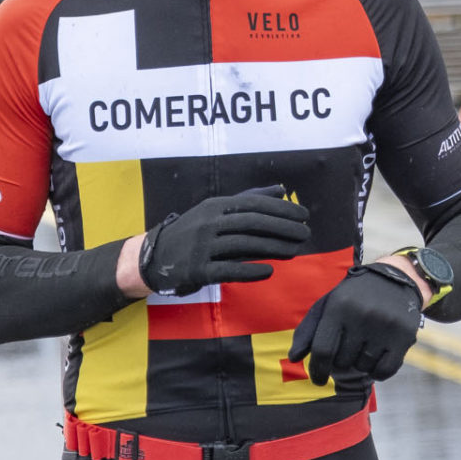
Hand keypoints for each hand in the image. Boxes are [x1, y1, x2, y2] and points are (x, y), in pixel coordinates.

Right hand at [138, 186, 308, 295]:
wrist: (154, 257)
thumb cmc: (192, 232)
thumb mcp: (216, 210)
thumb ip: (249, 199)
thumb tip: (281, 189)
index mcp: (215, 206)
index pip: (253, 204)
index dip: (281, 209)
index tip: (304, 215)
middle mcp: (208, 223)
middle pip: (252, 222)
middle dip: (283, 227)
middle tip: (306, 234)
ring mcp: (202, 247)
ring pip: (244, 245)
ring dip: (273, 248)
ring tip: (295, 251)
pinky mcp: (198, 270)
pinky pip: (228, 270)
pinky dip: (250, 270)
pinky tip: (269, 271)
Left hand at [288, 262, 421, 386]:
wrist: (394, 278)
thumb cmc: (353, 297)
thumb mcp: (327, 305)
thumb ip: (307, 331)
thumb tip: (294, 358)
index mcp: (338, 307)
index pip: (322, 350)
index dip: (317, 370)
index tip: (318, 380)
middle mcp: (362, 316)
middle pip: (342, 362)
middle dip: (341, 360)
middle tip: (350, 344)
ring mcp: (385, 326)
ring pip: (363, 367)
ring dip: (360, 363)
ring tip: (365, 344)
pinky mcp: (404, 336)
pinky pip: (384, 371)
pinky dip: (377, 371)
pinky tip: (376, 357)